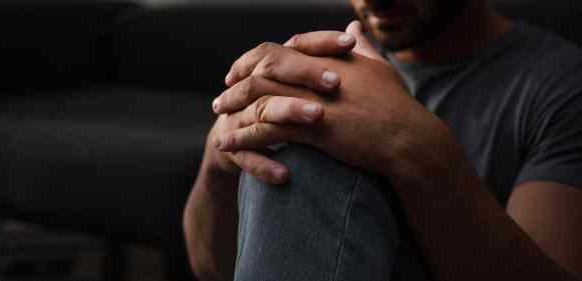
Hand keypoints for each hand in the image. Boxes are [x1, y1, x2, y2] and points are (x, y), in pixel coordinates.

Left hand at [215, 21, 456, 181]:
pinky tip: (227, 145)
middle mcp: (314, 73)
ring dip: (234, 109)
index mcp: (325, 58)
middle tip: (221, 95)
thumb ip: (362, 48)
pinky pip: (265, 129)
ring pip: (259, 97)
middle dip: (236, 82)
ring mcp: (311, 99)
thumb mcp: (378, 68)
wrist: (409, 138)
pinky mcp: (311, 126)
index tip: (242, 70)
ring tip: (218, 122)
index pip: (280, 50)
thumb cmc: (397, 106)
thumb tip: (354, 29)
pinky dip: (242, 136)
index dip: (255, 59)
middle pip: (262, 69)